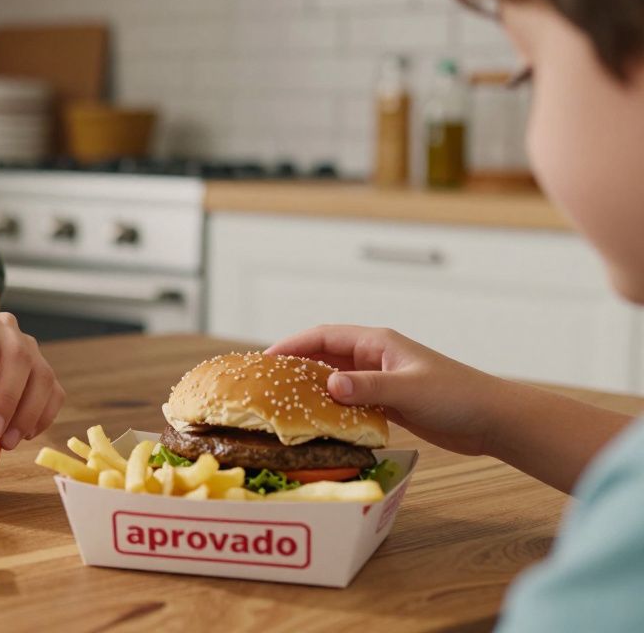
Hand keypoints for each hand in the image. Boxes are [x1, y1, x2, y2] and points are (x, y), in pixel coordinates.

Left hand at [0, 303, 64, 449]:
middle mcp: (2, 325)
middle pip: (16, 353)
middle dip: (6, 396)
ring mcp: (28, 345)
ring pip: (41, 372)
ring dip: (28, 410)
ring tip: (7, 444)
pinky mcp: (42, 368)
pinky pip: (53, 390)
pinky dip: (44, 414)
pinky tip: (24, 437)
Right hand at [265, 325, 516, 456]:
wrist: (491, 420)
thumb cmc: (457, 396)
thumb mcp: (408, 390)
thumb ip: (368, 387)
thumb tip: (329, 386)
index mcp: (378, 343)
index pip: (324, 336)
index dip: (293, 344)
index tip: (265, 359)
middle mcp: (375, 357)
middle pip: (325, 355)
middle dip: (295, 365)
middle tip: (265, 383)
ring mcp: (381, 379)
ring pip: (335, 378)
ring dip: (312, 388)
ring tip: (283, 403)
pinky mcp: (388, 402)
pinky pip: (349, 399)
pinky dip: (331, 407)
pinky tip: (317, 420)